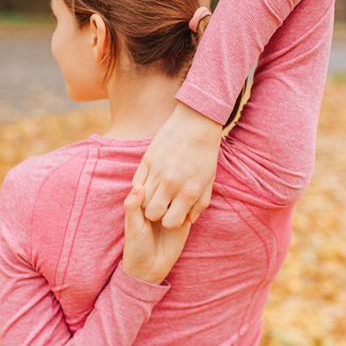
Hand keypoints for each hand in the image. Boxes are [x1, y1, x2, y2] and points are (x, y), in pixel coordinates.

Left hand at [121, 183, 191, 284]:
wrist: (150, 268)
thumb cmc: (136, 246)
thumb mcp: (133, 226)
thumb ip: (133, 206)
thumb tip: (138, 185)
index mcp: (144, 201)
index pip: (151, 182)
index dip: (157, 176)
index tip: (163, 170)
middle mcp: (159, 203)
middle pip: (168, 186)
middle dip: (173, 183)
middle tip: (177, 180)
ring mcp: (172, 210)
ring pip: (180, 194)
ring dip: (184, 193)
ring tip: (181, 197)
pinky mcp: (184, 220)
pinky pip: (191, 207)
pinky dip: (193, 205)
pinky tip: (191, 206)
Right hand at [133, 102, 221, 228]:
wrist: (196, 123)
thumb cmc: (205, 154)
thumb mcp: (208, 181)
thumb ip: (200, 203)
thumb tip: (190, 219)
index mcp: (189, 192)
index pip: (171, 222)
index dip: (171, 220)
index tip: (173, 212)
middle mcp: (172, 184)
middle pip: (153, 213)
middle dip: (157, 213)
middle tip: (163, 204)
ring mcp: (157, 172)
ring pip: (142, 200)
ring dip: (147, 200)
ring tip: (157, 192)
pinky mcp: (147, 160)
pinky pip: (136, 183)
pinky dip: (141, 187)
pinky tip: (150, 181)